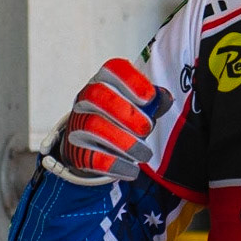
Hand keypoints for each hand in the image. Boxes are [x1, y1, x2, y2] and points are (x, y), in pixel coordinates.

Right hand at [45, 58, 171, 183]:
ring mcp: (78, 122)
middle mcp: (86, 97)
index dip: (131, 80)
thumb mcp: (137, 106)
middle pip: (98, 95)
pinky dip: (115, 164)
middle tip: (146, 129)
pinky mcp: (75, 148)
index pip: (113, 69)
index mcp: (105, 80)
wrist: (88, 144)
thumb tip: (165, 98)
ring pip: (94, 126)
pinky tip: (132, 171)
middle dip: (126, 112)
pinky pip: (92, 156)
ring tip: (144, 154)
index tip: (149, 97)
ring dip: (124, 142)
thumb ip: (153, 102)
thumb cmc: (119, 118)